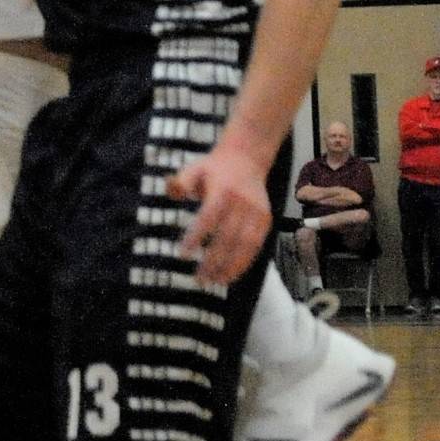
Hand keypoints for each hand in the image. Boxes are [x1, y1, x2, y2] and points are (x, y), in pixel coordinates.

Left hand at [168, 146, 269, 285]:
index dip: (196, 237)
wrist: (247, 159)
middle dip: (213, 260)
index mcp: (223, 189)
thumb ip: (181, 181)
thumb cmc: (214, 168)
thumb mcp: (194, 168)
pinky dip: (244, 263)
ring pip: (244, 245)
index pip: (208, 217)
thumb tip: (173, 192)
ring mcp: (256, 212)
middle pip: (227, 236)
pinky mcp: (265, 220)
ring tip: (214, 281)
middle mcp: (242, 202)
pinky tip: (230, 275)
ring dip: (230, 267)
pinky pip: (256, 246)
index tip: (183, 254)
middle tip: (198, 278)